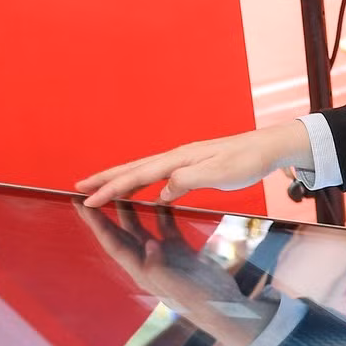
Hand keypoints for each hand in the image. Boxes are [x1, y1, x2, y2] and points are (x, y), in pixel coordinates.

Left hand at [75, 201, 276, 345]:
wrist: (225, 308)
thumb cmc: (200, 302)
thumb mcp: (177, 287)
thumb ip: (160, 267)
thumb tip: (150, 244)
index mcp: (142, 270)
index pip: (114, 243)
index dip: (97, 225)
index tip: (82, 206)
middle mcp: (148, 261)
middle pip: (119, 234)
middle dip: (102, 215)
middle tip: (88, 195)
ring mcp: (164, 254)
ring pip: (140, 228)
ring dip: (129, 211)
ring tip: (119, 191)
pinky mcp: (180, 250)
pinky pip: (166, 227)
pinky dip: (162, 213)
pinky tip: (160, 199)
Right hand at [77, 121, 312, 206]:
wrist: (268, 147)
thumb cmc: (247, 160)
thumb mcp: (220, 173)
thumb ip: (189, 180)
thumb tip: (162, 190)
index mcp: (179, 160)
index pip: (138, 176)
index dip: (112, 188)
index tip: (89, 198)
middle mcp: (177, 158)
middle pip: (133, 169)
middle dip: (105, 179)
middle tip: (78, 187)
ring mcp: (183, 162)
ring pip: (143, 172)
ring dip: (120, 180)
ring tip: (99, 188)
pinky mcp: (192, 167)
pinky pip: (158, 177)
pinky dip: (142, 184)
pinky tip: (142, 193)